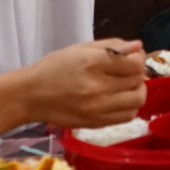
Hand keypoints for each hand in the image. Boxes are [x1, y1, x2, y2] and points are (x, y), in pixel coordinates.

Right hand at [18, 38, 147, 128]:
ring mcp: (98, 108)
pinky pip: (127, 117)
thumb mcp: (81, 48)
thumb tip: (138, 46)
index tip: (132, 57)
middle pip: (137, 82)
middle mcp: (98, 87)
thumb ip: (112, 46)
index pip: (134, 64)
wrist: (31, 96)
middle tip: (129, 71)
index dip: (138, 59)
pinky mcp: (96, 123)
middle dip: (139, 73)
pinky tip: (120, 100)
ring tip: (127, 86)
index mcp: (93, 63)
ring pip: (137, 101)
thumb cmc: (55, 67)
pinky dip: (130, 107)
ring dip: (137, 91)